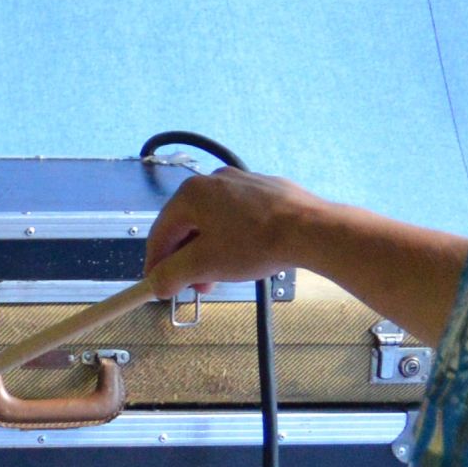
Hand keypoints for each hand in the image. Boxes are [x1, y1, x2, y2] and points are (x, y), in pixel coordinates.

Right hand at [141, 168, 327, 300]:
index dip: (156, 264)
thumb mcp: (205, 265)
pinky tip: (247, 253)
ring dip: (210, 250)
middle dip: (187, 260)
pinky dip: (234, 235)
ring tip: (221, 274)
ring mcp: (243, 180)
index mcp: (190, 194)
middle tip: (196, 286)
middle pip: (187, 226)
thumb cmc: (254, 244)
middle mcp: (213, 180)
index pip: (160, 233)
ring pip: (214, 220)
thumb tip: (155, 285)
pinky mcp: (267, 188)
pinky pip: (239, 214)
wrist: (312, 230)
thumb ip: (172, 275)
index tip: (158, 286)